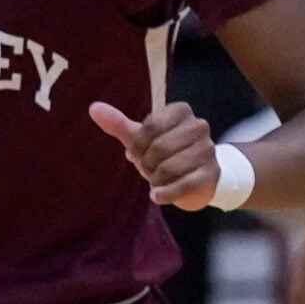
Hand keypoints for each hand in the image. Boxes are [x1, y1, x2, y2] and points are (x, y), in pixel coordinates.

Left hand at [90, 100, 221, 208]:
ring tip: (159, 178)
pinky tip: (158, 195)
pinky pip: (182, 185)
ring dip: (155, 179)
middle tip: (149, 168)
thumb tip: (93, 108)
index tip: (140, 151)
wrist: (193, 179)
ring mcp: (208, 149)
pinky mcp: (211, 174)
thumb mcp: (140, 138)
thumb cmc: (163, 154)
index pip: (149, 127)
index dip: (138, 145)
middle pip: (158, 148)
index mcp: (181, 111)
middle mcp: (199, 126)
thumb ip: (118, 124)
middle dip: (146, 164)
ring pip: (168, 168)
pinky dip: (164, 194)